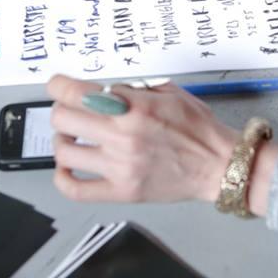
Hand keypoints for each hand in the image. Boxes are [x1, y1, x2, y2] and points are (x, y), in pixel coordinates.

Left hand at [47, 75, 277, 213]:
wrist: (218, 164)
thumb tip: (105, 90)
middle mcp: (124, 136)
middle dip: (62, 110)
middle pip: (63, 119)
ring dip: (62, 141)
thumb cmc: (199, 128)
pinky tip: (67, 168)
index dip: (59, 85)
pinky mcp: (122, 192)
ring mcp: (120, 167)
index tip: (58, 85)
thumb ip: (135, 89)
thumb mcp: (170, 92)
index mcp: (135, 108)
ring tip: (72, 138)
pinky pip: (76, 189)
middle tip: (72, 111)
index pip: (77, 93)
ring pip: (64, 152)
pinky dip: (62, 178)